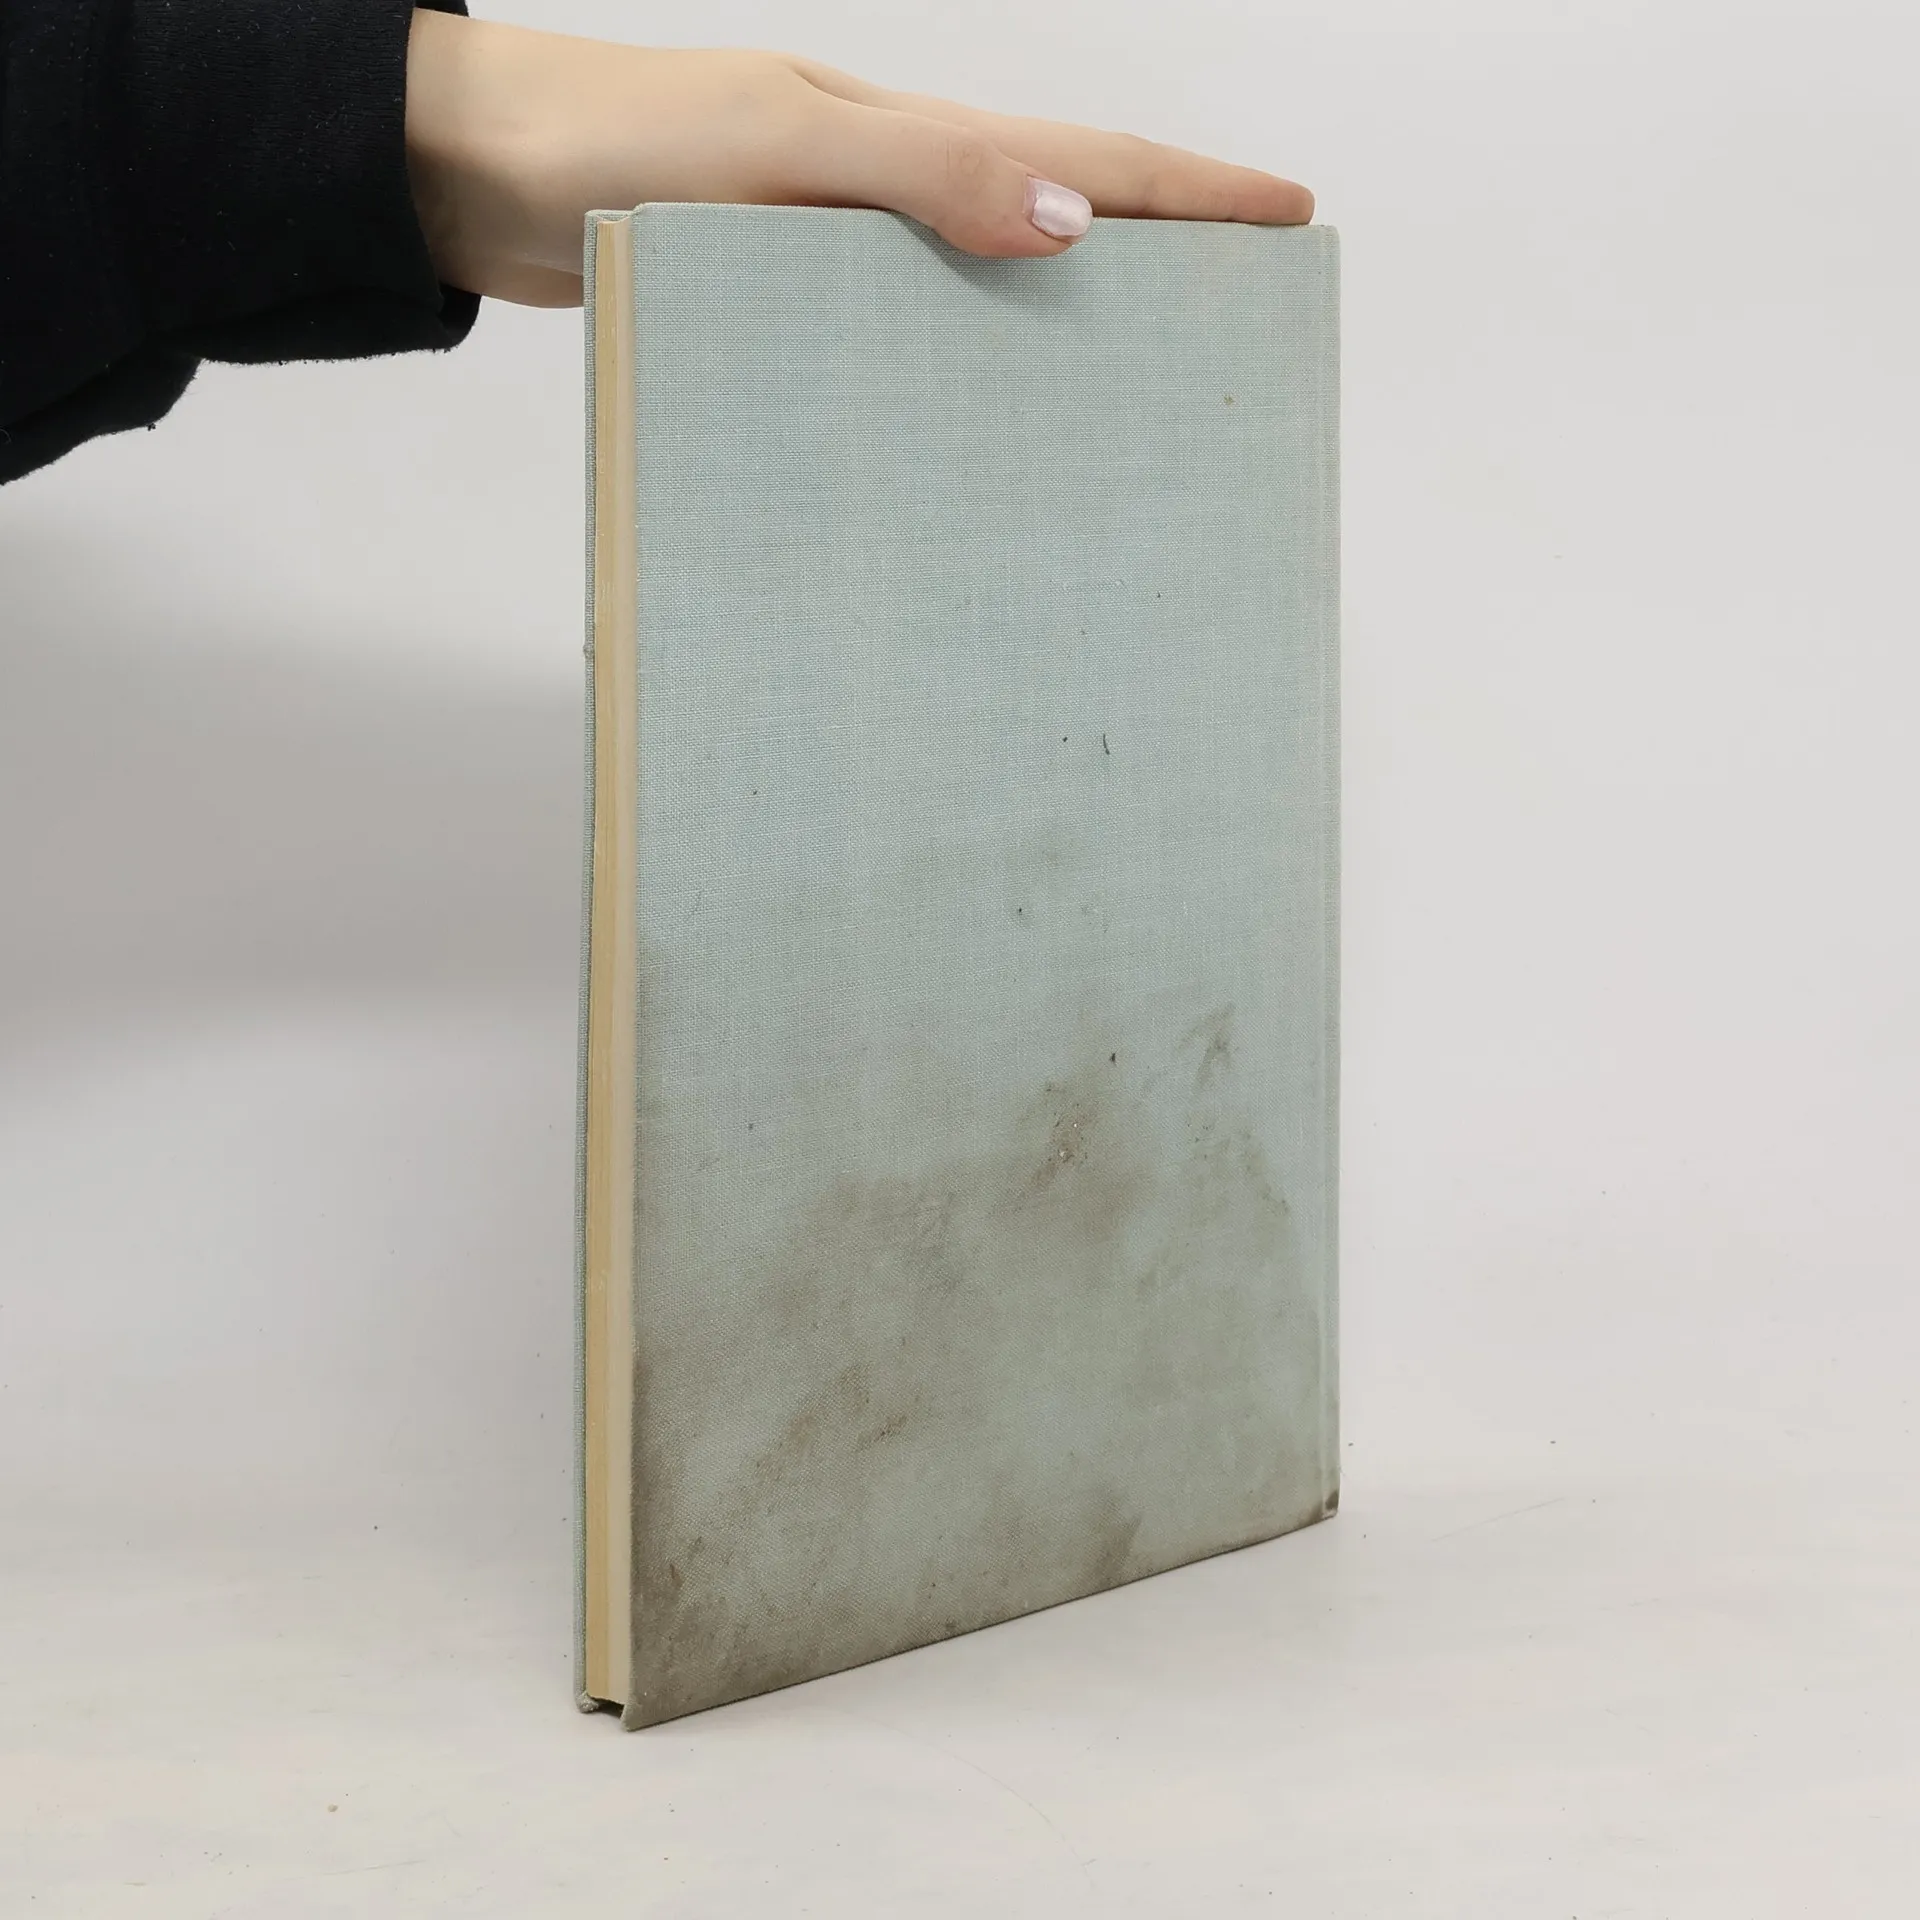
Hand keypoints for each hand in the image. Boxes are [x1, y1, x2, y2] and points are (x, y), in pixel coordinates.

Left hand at [403, 13, 1313, 307]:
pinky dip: (957, 362)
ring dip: (1064, 317)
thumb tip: (1075, 225)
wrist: (463, 171)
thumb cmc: (603, 142)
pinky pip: (897, 333)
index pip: (1084, 161)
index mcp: (899, 141)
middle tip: (1244, 314)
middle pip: (1052, 216)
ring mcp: (827, 248)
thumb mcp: (774, 148)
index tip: (1291, 217)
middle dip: (1160, 254)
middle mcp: (878, 191)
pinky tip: (968, 416)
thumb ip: (921, 177)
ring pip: (979, 282)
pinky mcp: (771, 303)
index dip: (1192, 192)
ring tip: (1137, 383)